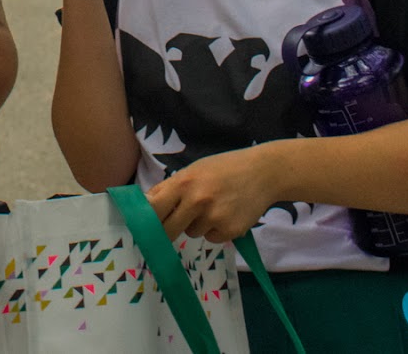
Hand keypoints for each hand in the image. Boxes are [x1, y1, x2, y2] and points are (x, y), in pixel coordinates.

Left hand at [145, 146, 285, 244]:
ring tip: (213, 207)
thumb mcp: (194, 170)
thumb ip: (170, 187)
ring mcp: (214, 217)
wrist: (263, 173)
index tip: (143, 226)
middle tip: (176, 221)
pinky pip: (211, 238)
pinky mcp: (230, 231)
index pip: (154, 208)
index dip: (147, 219)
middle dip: (168, 229)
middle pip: (168, 229)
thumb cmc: (224, 169)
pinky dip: (215, 231)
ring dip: (196, 225)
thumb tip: (145, 204)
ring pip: (191, 233)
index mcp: (184, 182)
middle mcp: (197, 200)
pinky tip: (227, 214)